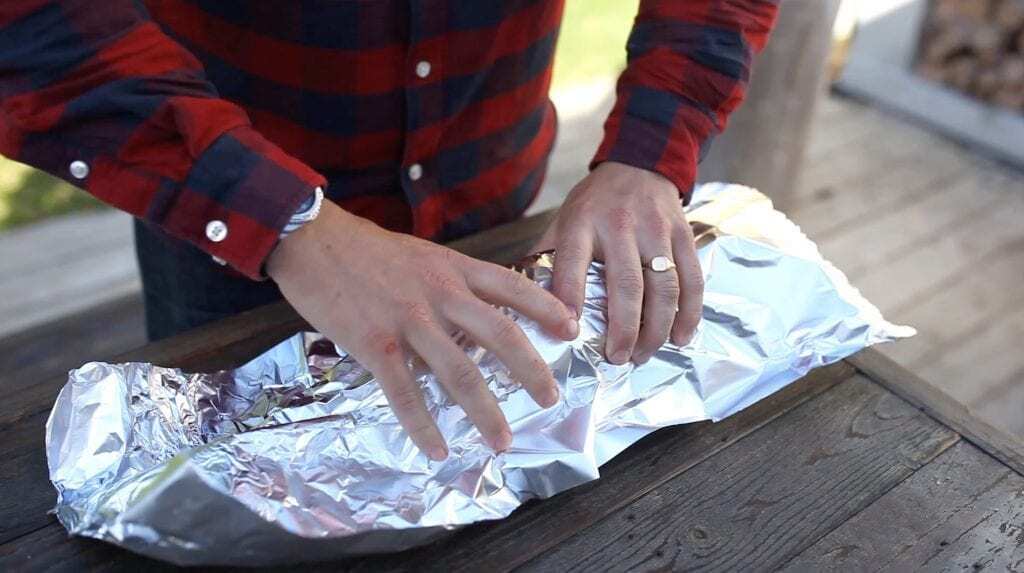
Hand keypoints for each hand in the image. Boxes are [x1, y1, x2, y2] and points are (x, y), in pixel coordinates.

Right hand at [267, 201, 577, 460]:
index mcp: (454, 269)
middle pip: (501, 334)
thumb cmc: (366, 250)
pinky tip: (435, 450)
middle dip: (532, 370)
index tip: (572, 330)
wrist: (313, 240)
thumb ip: (452, 282)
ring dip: (485, 412)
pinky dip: (422, 427)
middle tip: (551, 398)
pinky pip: (405, 394)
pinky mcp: (376, 344)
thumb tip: (475, 314)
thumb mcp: (423, 255)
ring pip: (460, 372)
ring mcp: (409, 320)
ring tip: (501, 440)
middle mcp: (440, 294)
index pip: (513, 287)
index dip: (547, 309)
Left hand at [535, 161, 703, 364]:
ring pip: (663, 286)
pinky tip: (680, 337)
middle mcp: (620, 225)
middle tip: (617, 359)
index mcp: (581, 223)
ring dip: (656, 328)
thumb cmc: (594, 203)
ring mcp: (656, 229)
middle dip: (623, 328)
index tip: (569, 332)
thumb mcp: (562, 220)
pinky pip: (692, 279)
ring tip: (643, 354)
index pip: (572, 262)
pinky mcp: (684, 234)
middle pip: (626, 284)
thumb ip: (547, 258)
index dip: (570, 297)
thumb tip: (522, 303)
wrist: (640, 162)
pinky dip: (690, 313)